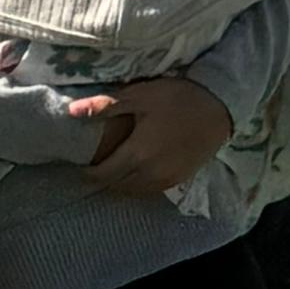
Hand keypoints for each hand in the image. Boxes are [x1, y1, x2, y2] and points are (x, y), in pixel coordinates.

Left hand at [74, 75, 235, 198]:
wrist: (219, 106)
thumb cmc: (176, 98)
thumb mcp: (138, 96)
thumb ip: (104, 107)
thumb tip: (70, 112)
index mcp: (137, 154)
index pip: (102, 175)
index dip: (86, 174)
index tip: (76, 167)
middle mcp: (150, 173)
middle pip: (116, 187)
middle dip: (102, 181)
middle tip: (92, 169)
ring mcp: (168, 178)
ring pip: (135, 192)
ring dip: (120, 185)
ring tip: (111, 171)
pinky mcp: (181, 178)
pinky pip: (152, 190)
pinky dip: (138, 186)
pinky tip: (135, 173)